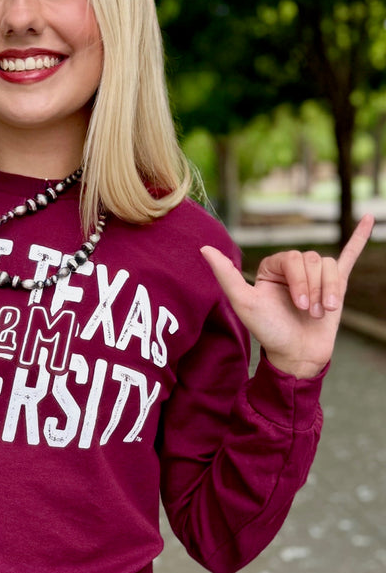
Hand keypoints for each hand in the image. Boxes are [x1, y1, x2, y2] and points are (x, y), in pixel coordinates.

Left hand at [200, 215, 374, 377]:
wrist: (296, 355)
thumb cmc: (269, 331)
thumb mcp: (244, 303)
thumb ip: (226, 275)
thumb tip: (204, 249)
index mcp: (273, 268)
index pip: (293, 258)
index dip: (300, 281)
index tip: (300, 306)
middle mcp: (294, 268)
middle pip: (313, 260)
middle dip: (314, 288)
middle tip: (310, 312)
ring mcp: (315, 276)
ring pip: (330, 265)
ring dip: (330, 290)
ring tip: (324, 311)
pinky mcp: (335, 284)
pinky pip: (348, 255)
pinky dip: (358, 236)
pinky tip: (368, 218)